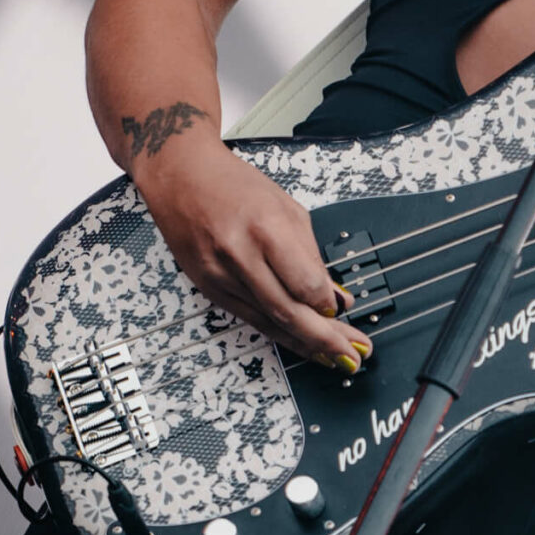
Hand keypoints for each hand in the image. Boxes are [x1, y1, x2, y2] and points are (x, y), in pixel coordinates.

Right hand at [132, 140, 373, 370]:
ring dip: (304, 345)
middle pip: (288, 312)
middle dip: (325, 339)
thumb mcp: (286, 208)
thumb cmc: (235, 186)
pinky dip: (277, 334)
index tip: (343, 310)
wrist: (182, 177)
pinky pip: (249, 318)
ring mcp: (219, 275)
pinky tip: (298, 343)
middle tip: (352, 354)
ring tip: (333, 357)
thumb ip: (311, 254)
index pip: (306, 284)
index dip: (328, 304)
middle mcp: (239, 255)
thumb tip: (334, 296)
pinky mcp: (208, 288)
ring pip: (268, 322)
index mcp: (266, 227)